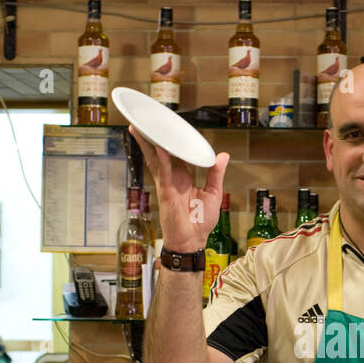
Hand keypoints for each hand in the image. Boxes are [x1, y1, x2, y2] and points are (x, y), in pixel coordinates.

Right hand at [130, 128, 229, 251]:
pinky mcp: (165, 192)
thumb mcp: (214, 193)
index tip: (172, 127)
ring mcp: (167, 184)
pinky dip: (162, 160)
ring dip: (148, 144)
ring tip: (140, 127)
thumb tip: (223, 155)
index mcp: (183, 177)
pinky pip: (163, 173)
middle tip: (146, 120)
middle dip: (153, 138)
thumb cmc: (201, 222)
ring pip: (156, 160)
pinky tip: (159, 148)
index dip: (174, 141)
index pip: (177, 154)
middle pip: (161, 153)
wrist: (192, 241)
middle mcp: (173, 178)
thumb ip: (216, 173)